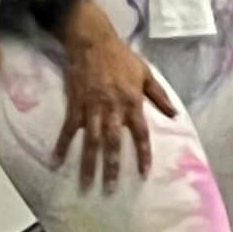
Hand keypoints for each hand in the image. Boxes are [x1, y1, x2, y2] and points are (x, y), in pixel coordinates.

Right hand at [55, 9, 174, 191]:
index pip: (140, 134)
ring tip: (86, 185)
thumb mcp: (146, 74)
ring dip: (88, 164)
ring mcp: (92, 108)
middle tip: (110, 189)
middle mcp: (113, 109)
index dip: (142, 154)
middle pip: (113, 143)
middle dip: (112, 167)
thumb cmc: (122, 57)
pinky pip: (68, 129)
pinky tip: (57, 161)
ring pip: (91, 141)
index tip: (143, 173)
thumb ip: (160, 96)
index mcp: (132, 103)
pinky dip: (63, 145)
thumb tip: (175, 114)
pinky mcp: (75, 105)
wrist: (93, 42)